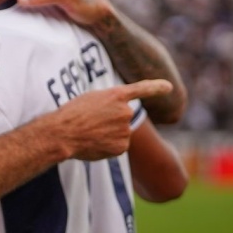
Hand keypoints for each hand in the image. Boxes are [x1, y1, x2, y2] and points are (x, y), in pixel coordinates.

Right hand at [52, 79, 172, 161]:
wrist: (63, 133)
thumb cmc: (71, 114)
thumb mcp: (90, 99)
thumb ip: (109, 106)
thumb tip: (121, 125)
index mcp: (116, 95)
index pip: (141, 89)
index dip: (156, 88)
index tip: (169, 87)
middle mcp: (125, 111)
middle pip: (122, 117)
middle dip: (111, 121)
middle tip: (91, 123)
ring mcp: (125, 130)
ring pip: (120, 133)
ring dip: (108, 134)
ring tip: (89, 133)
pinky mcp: (122, 146)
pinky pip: (117, 146)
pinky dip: (106, 146)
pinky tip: (93, 143)